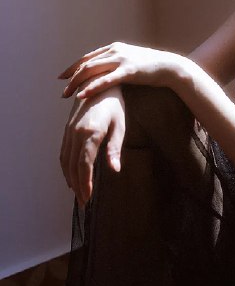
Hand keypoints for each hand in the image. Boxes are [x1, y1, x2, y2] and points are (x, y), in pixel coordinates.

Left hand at [59, 42, 177, 99]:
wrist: (171, 67)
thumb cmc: (152, 67)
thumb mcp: (132, 61)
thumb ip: (119, 64)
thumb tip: (109, 72)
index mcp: (114, 48)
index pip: (88, 57)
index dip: (73, 67)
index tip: (63, 77)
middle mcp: (115, 50)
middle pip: (86, 64)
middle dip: (71, 78)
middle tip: (63, 91)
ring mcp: (121, 60)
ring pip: (91, 70)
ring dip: (76, 83)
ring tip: (67, 95)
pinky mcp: (129, 71)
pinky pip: (105, 80)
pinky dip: (91, 88)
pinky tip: (82, 96)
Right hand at [60, 85, 125, 206]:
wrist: (99, 83)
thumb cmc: (114, 105)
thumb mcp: (119, 126)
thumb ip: (115, 148)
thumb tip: (114, 169)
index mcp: (90, 134)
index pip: (84, 165)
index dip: (85, 183)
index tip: (89, 197)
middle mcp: (76, 133)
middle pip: (73, 166)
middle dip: (78, 186)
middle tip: (84, 202)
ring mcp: (69, 131)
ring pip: (65, 160)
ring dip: (70, 178)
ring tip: (78, 192)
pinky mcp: (68, 129)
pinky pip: (63, 151)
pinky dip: (66, 166)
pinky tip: (71, 175)